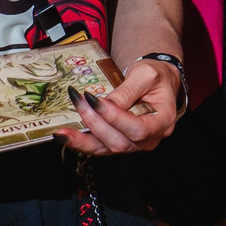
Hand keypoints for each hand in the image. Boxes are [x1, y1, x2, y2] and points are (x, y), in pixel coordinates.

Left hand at [61, 57, 181, 155]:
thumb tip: (101, 104)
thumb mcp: (145, 76)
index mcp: (163, 122)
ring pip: (106, 149)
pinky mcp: (119, 143)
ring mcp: (134, 145)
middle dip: (95, 123)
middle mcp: (149, 139)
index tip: (94, 100)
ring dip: (82, 139)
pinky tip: (66, 136)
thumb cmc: (156, 77)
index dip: (115, 118)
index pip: (138, 129)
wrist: (156, 82)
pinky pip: (99, 148)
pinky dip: (81, 143)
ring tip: (62, 131)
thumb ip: (126, 91)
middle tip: (79, 101)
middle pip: (119, 142)